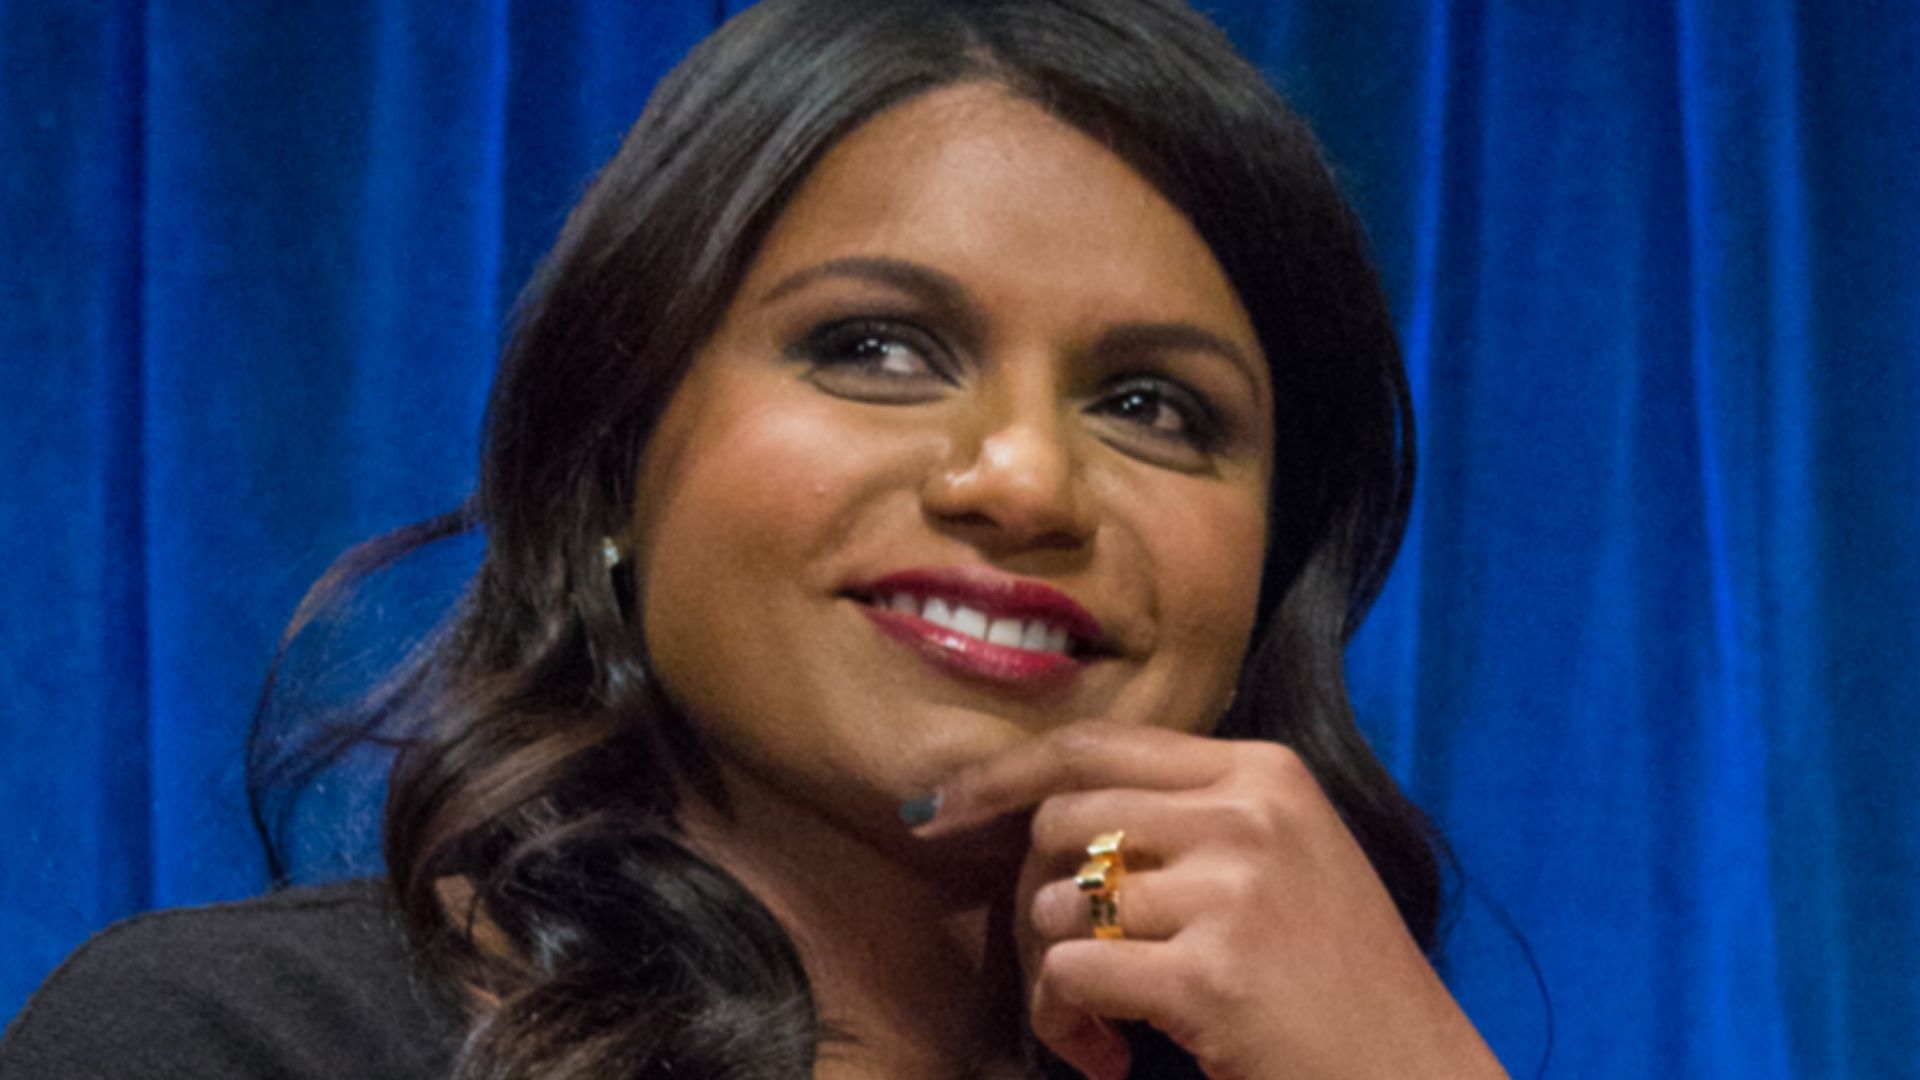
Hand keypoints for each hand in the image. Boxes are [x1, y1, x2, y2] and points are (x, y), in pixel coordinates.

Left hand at [910, 722, 1504, 1079]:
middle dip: (1033, 901)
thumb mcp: (1283, 855)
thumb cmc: (1336, 978)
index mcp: (1261, 771)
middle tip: (1064, 970)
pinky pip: (1070, 977)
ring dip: (1052, 980)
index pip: (1094, 743)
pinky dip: (1065, 1027)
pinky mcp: (1210, 971)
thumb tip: (1043, 806)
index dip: (1002, 774)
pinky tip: (1108, 1060)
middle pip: (1062, 822)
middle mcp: (1247, 812)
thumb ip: (1185, 816)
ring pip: (1058, 905)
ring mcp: (1232, 888)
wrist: (1412, 1072)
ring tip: (1100, 1026)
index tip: (940, 812)